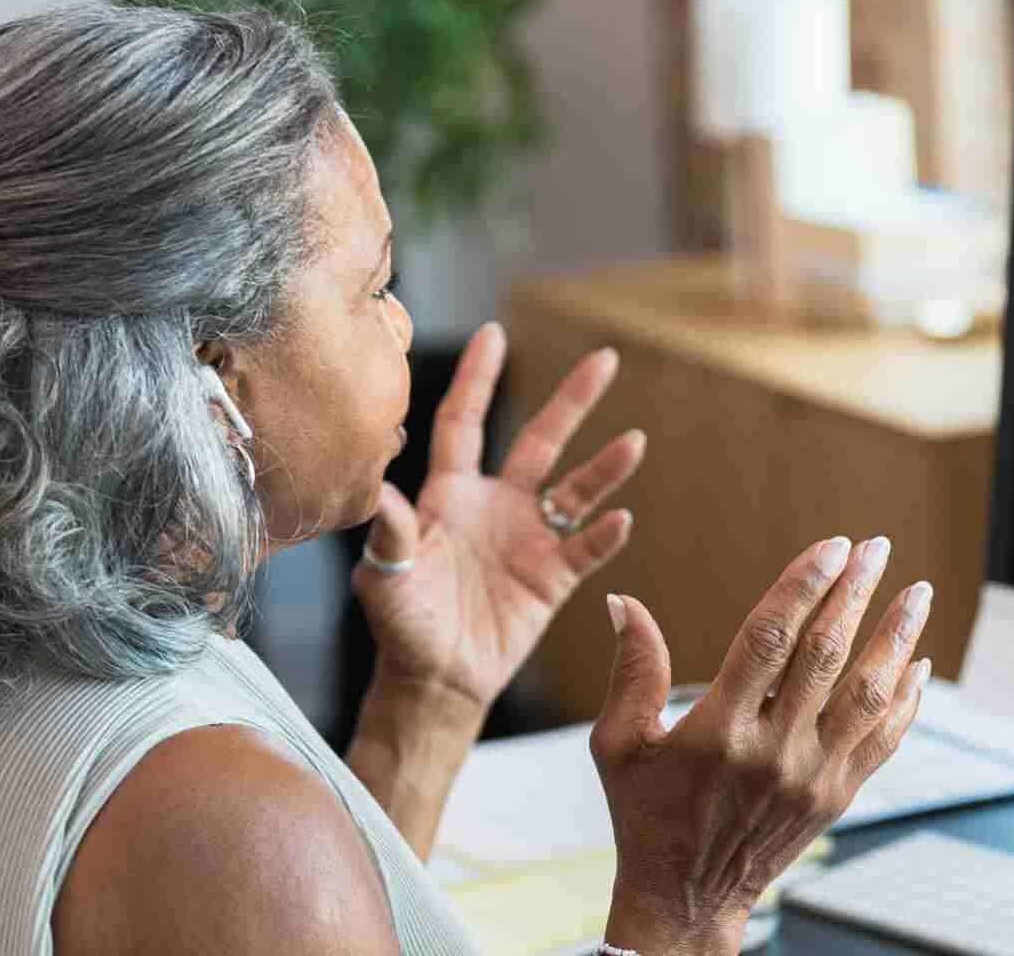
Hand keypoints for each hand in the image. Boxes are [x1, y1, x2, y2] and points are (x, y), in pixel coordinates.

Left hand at [352, 322, 645, 713]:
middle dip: (572, 400)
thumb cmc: (400, 624)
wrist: (434, 680)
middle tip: (606, 359)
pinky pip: (585, 548)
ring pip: (575, 490)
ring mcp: (529, 538)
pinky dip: (605, 534)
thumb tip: (378, 488)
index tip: (494, 334)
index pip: (465, 422)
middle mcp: (496, 505)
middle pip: (540, 440)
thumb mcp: (384, 574)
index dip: (478, 379)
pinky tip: (621, 518)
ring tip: (634, 441)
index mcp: (450, 495)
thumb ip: (389, 530)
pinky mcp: (552, 577)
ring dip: (605, 467)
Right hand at [591, 537, 933, 954]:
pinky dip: (906, 699)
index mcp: (717, 731)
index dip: (803, 586)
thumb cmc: (646, 813)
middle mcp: (772, 752)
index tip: (833, 546)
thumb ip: (631, 670)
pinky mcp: (837, 796)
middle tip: (876, 548)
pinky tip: (918, 663)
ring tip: (918, 593)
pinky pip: (883, 740)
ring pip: (868, 695)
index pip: (769, 640)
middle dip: (855, 594)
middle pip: (826, 656)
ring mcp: (812, 777)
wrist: (687, 897)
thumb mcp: (619, 744)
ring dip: (897, 639)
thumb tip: (623, 602)